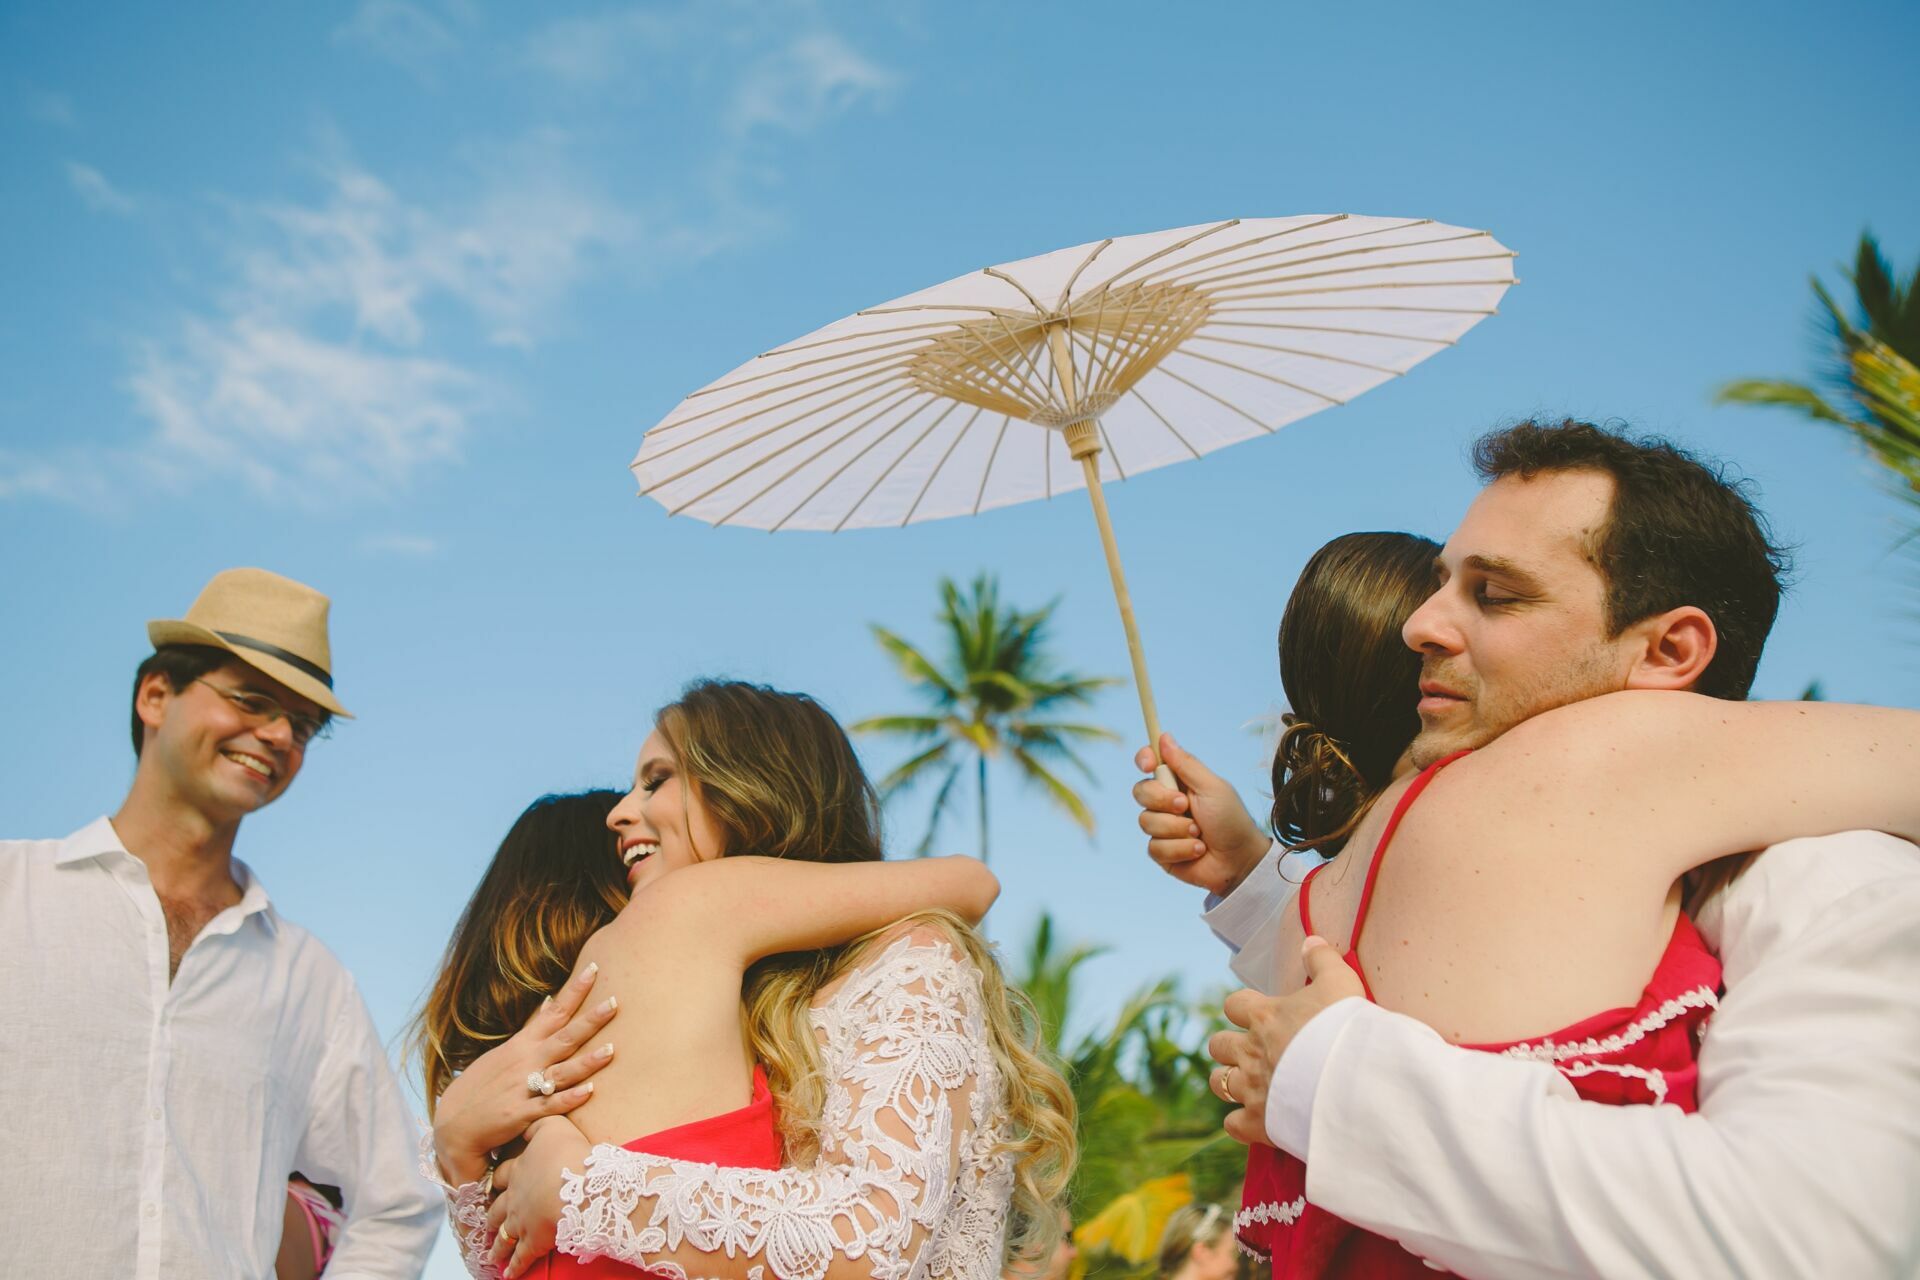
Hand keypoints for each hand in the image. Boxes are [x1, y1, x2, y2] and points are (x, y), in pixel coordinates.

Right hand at [432, 962, 617, 1186]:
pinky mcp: (521, 1114)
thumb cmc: (483, 1087)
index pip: (554, 1012)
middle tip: (615, 1002)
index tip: (594, 968)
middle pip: (564, 1037)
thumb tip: (550, 1002)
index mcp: (522, 1045)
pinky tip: (589, 1091)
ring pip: (562, 1071)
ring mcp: (524, 1087)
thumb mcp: (505, 1052)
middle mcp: (526, 1061)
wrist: (453, 1125)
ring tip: (612, 1049)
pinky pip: (550, 1105)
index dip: (574, 991)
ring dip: (587, 1061)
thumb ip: (531, 1030)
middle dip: (590, 1020)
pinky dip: (569, 1098)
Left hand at [489, 1115, 591, 1278]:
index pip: (501, 1175)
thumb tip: (528, 1117)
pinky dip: (513, 1268)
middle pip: (496, 1208)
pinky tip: (507, 1275)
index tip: (490, 1184)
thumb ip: (538, 1122)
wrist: (576, 1186)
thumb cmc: (568, 1154)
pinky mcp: (533, 1241)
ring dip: (496, 1246)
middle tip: (485, 1223)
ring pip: (503, 1235)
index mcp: (518, 1170)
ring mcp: (521, 1221)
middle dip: (490, 1216)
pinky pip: (520, 1258)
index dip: (496, 1180)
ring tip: (490, 1255)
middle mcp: (514, 1197)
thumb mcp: (553, 1126)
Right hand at [1134, 732, 1269, 894]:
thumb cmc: (1231, 819)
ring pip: (1146, 821)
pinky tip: (1198, 849)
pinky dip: (1180, 849)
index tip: (1149, 764)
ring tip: (1199, 833)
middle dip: (1162, 800)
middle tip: (1185, 806)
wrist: (1240, 860)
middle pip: (1140, 791)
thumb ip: (1187, 764)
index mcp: (1178, 782)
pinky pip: (1154, 847)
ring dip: (1176, 829)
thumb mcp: (1212, 787)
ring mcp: (1162, 828)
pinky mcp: (1162, 853)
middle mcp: (1166, 803)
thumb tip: (1164, 736)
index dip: (1144, 759)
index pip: (1150, 763)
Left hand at [1208, 937, 1363, 1146]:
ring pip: (1218, 1083)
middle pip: (1217, 1045)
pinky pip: (1232, 1125)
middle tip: (1250, 1053)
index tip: (1254, 1014)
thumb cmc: (1347, 1029)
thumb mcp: (1341, 983)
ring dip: (1228, 1083)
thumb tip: (1310, 941)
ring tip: (1246, 1085)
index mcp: (1264, 1016)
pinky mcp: (1259, 1123)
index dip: (1241, 1009)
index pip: (1233, 1005)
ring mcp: (1252, 1088)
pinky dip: (1240, 1123)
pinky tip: (1255, 1121)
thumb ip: (1323, 959)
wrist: (1354, 1081)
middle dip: (1228, 1048)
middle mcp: (1250, 1051)